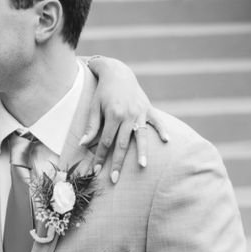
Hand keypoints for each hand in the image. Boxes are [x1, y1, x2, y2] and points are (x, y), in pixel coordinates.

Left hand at [83, 57, 167, 181]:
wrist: (117, 72)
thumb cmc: (103, 91)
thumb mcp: (94, 106)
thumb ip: (92, 126)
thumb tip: (83, 144)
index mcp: (113, 115)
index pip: (106, 141)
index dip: (100, 156)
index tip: (96, 170)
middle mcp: (128, 115)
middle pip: (122, 143)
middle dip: (118, 162)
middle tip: (114, 179)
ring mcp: (140, 112)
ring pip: (141, 136)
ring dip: (141, 152)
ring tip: (142, 166)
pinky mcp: (148, 108)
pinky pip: (156, 121)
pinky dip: (162, 130)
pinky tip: (167, 140)